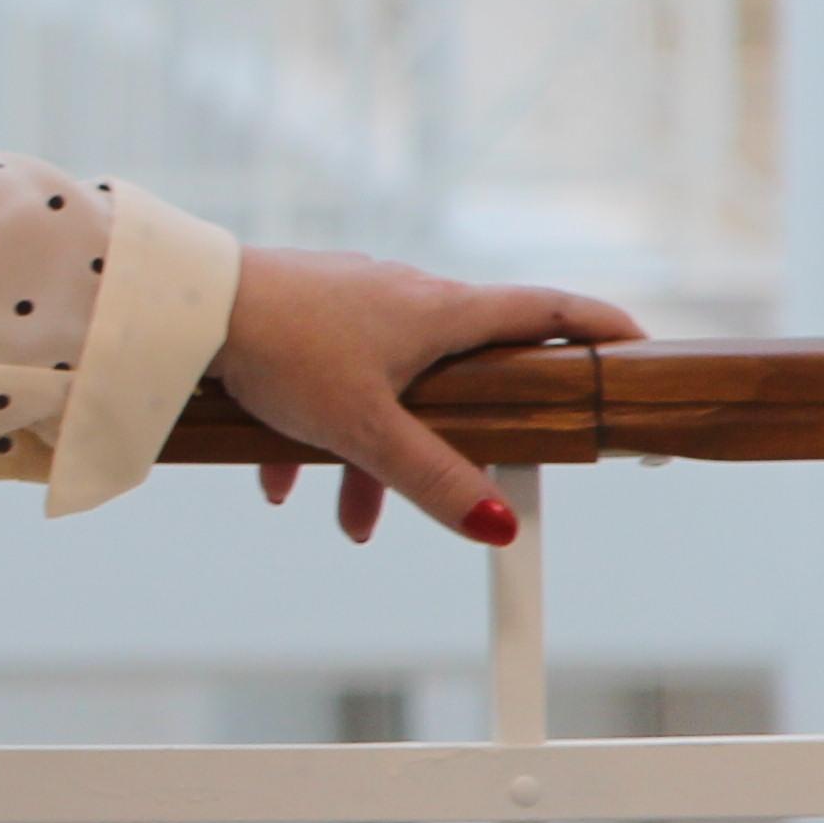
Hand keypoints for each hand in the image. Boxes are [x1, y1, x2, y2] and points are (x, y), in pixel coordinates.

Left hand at [212, 244, 643, 545]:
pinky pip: (329, 384)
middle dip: (461, 439)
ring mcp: (352, 305)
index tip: (640, 346)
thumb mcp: (365, 428)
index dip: (599, 329)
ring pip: (386, 391)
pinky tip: (279, 484)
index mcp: (441, 311)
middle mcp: (405, 297)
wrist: (183, 304)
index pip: (546, 312)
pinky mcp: (304, 318)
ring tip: (351, 521)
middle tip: (481, 475)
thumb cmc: (282, 348)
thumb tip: (499, 525)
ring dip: (372, 458)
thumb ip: (432, 479)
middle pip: (464, 371)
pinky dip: (316, 434)